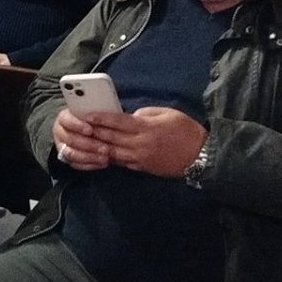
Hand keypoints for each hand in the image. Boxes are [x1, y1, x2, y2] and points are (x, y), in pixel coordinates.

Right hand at [51, 106, 112, 170]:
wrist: (83, 129)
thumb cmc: (90, 119)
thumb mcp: (91, 112)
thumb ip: (96, 114)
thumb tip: (107, 116)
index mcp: (63, 118)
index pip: (67, 121)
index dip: (78, 126)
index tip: (91, 130)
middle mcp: (60, 132)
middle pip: (70, 139)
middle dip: (89, 145)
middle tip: (105, 148)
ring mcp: (61, 147)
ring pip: (71, 154)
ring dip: (89, 156)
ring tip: (106, 158)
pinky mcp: (66, 159)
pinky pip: (76, 164)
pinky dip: (90, 165)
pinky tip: (102, 163)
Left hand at [86, 107, 206, 178]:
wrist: (201, 156)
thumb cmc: (186, 130)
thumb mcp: (168, 113)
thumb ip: (146, 114)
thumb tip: (130, 117)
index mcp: (146, 128)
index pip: (118, 122)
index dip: (101, 118)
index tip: (88, 115)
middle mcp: (140, 144)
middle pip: (112, 138)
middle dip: (95, 132)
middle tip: (80, 126)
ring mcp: (140, 158)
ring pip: (114, 152)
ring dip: (99, 147)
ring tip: (87, 141)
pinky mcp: (143, 168)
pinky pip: (122, 163)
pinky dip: (111, 157)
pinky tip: (102, 153)